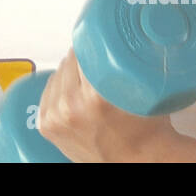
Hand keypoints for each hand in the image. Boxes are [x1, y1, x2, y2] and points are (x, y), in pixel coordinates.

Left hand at [38, 49, 181, 161]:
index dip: (92, 40)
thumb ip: (131, 61)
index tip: (98, 36)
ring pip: (57, 74)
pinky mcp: (47, 126)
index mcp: (95, 96)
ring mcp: (56, 117)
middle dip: (83, 56)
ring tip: (87, 75)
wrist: (139, 162)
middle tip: (97, 58)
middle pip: (68, 61)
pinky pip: (48, 92)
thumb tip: (120, 34)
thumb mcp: (142, 89)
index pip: (83, 50)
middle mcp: (71, 106)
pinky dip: (58, 87)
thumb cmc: (147, 131)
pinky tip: (70, 87)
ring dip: (69, 71)